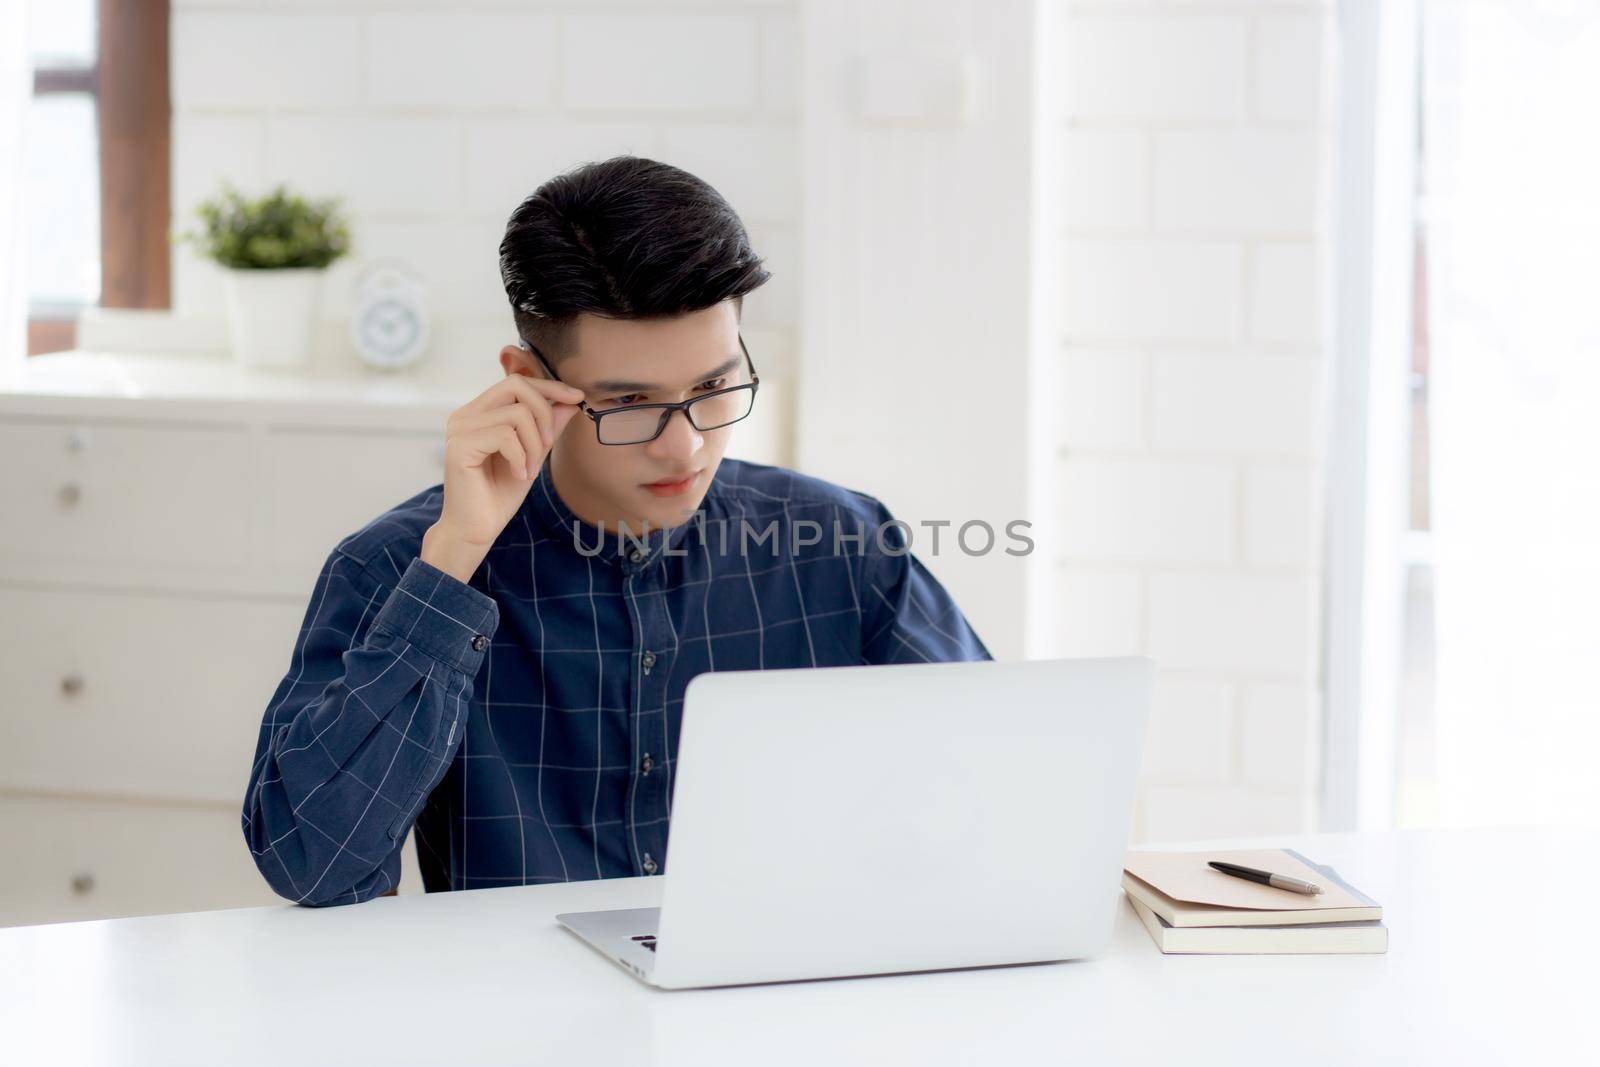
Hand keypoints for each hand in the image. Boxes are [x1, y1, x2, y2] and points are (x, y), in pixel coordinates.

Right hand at [421, 373, 584, 581]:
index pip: (516, 382)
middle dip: (544, 411)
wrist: (476, 529)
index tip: (577, 398)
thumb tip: (571, 402)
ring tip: (529, 469)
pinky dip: (521, 457)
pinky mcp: (459, 446)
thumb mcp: (533, 455)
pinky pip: (505, 436)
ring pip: (517, 413)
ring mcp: (460, 429)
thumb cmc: (500, 494)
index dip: (549, 387)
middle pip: (515, 385)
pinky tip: (518, 475)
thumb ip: (548, 428)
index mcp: (479, 413)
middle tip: (548, 443)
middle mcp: (465, 415)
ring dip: (534, 444)